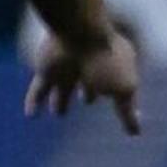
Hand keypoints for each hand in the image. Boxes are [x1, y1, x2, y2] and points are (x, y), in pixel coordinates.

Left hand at [24, 23, 143, 133]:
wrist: (77, 34)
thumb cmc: (106, 61)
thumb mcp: (125, 89)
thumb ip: (127, 111)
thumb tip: (136, 132)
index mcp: (116, 64)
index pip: (119, 85)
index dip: (122, 99)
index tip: (125, 112)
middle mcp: (91, 65)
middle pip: (89, 82)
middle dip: (89, 92)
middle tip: (88, 101)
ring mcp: (68, 67)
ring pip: (64, 86)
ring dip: (61, 100)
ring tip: (59, 113)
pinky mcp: (47, 69)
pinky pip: (39, 89)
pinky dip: (35, 102)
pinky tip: (31, 115)